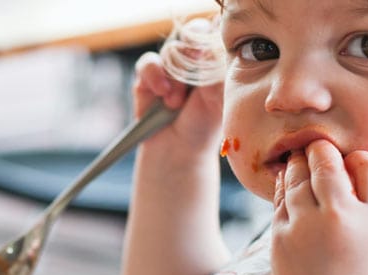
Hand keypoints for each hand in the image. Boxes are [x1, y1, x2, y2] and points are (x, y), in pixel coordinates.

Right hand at [132, 23, 223, 156]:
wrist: (180, 149)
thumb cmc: (205, 124)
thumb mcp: (218, 100)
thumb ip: (215, 73)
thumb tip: (206, 49)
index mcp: (217, 60)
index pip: (218, 34)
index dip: (216, 40)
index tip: (214, 57)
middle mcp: (195, 58)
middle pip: (195, 31)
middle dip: (195, 47)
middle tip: (197, 65)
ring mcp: (172, 65)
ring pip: (172, 50)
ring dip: (176, 77)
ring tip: (177, 102)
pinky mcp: (149, 74)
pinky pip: (149, 62)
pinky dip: (155, 76)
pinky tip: (162, 94)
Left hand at [271, 139, 367, 274]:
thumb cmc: (361, 273)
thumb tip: (350, 159)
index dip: (358, 157)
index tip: (352, 158)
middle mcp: (340, 218)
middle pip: (326, 163)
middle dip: (320, 149)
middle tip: (319, 146)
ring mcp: (305, 227)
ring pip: (298, 176)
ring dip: (299, 162)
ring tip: (302, 157)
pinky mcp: (280, 237)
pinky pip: (281, 198)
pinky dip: (285, 184)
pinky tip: (289, 179)